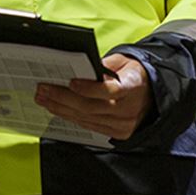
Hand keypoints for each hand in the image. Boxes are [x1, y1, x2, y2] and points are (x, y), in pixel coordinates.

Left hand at [34, 52, 151, 139]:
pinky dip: (71, 117)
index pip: (110, 91)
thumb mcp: (123, 61)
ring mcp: (123, 124)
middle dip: (63, 98)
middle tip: (43, 90)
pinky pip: (89, 125)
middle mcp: (129, 109)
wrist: (152, 94)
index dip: (89, 88)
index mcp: (134, 86)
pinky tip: (57, 109)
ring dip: (61, 108)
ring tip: (44, 99)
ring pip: (86, 118)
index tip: (71, 82)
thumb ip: (103, 65)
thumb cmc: (134, 74)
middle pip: (91, 107)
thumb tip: (79, 69)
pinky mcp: (117, 133)